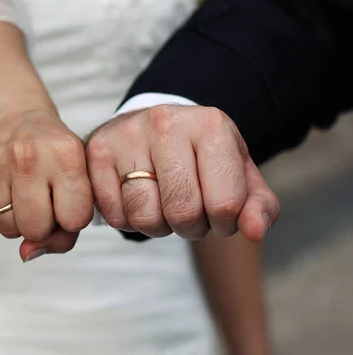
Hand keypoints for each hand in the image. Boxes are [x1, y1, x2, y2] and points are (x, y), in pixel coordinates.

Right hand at [0, 109, 93, 260]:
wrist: (15, 117)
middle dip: (41, 225)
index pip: (74, 220)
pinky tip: (2, 187)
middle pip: (35, 230)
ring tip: (21, 191)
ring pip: (8, 229)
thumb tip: (27, 254)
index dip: (71, 220)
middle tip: (41, 200)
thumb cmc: (54, 156)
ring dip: (16, 219)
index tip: (67, 202)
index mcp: (66, 154)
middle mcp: (28, 155)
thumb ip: (68, 229)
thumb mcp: (78, 180)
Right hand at [85, 105, 279, 241]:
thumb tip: (254, 231)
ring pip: (144, 217)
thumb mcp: (237, 173)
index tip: (218, 212)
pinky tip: (134, 197)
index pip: (225, 204)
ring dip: (156, 226)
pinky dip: (127, 219)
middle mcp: (166, 123)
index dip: (224, 223)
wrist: (152, 126)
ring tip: (160, 203)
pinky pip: (114, 215)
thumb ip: (257, 205)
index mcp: (211, 125)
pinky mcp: (97, 152)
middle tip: (188, 211)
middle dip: (189, 227)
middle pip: (182, 213)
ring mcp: (127, 135)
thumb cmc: (200, 157)